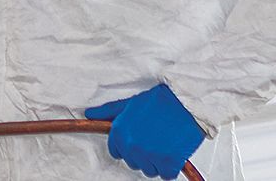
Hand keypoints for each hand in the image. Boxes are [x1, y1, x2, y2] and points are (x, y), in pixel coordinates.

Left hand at [85, 84, 204, 179]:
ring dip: (158, 161)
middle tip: (156, 138)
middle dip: (144, 154)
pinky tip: (174, 152)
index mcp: (119, 131)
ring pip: (149, 170)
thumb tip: (89, 114)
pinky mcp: (167, 162)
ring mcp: (149, 154)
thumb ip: (108, 112)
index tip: (140, 140)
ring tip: (165, 143)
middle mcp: (131, 145)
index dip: (129, 147)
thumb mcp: (129, 103)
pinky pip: (166, 175)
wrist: (186, 103)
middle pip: (134, 163)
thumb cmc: (160, 101)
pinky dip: (171, 167)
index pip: (117, 152)